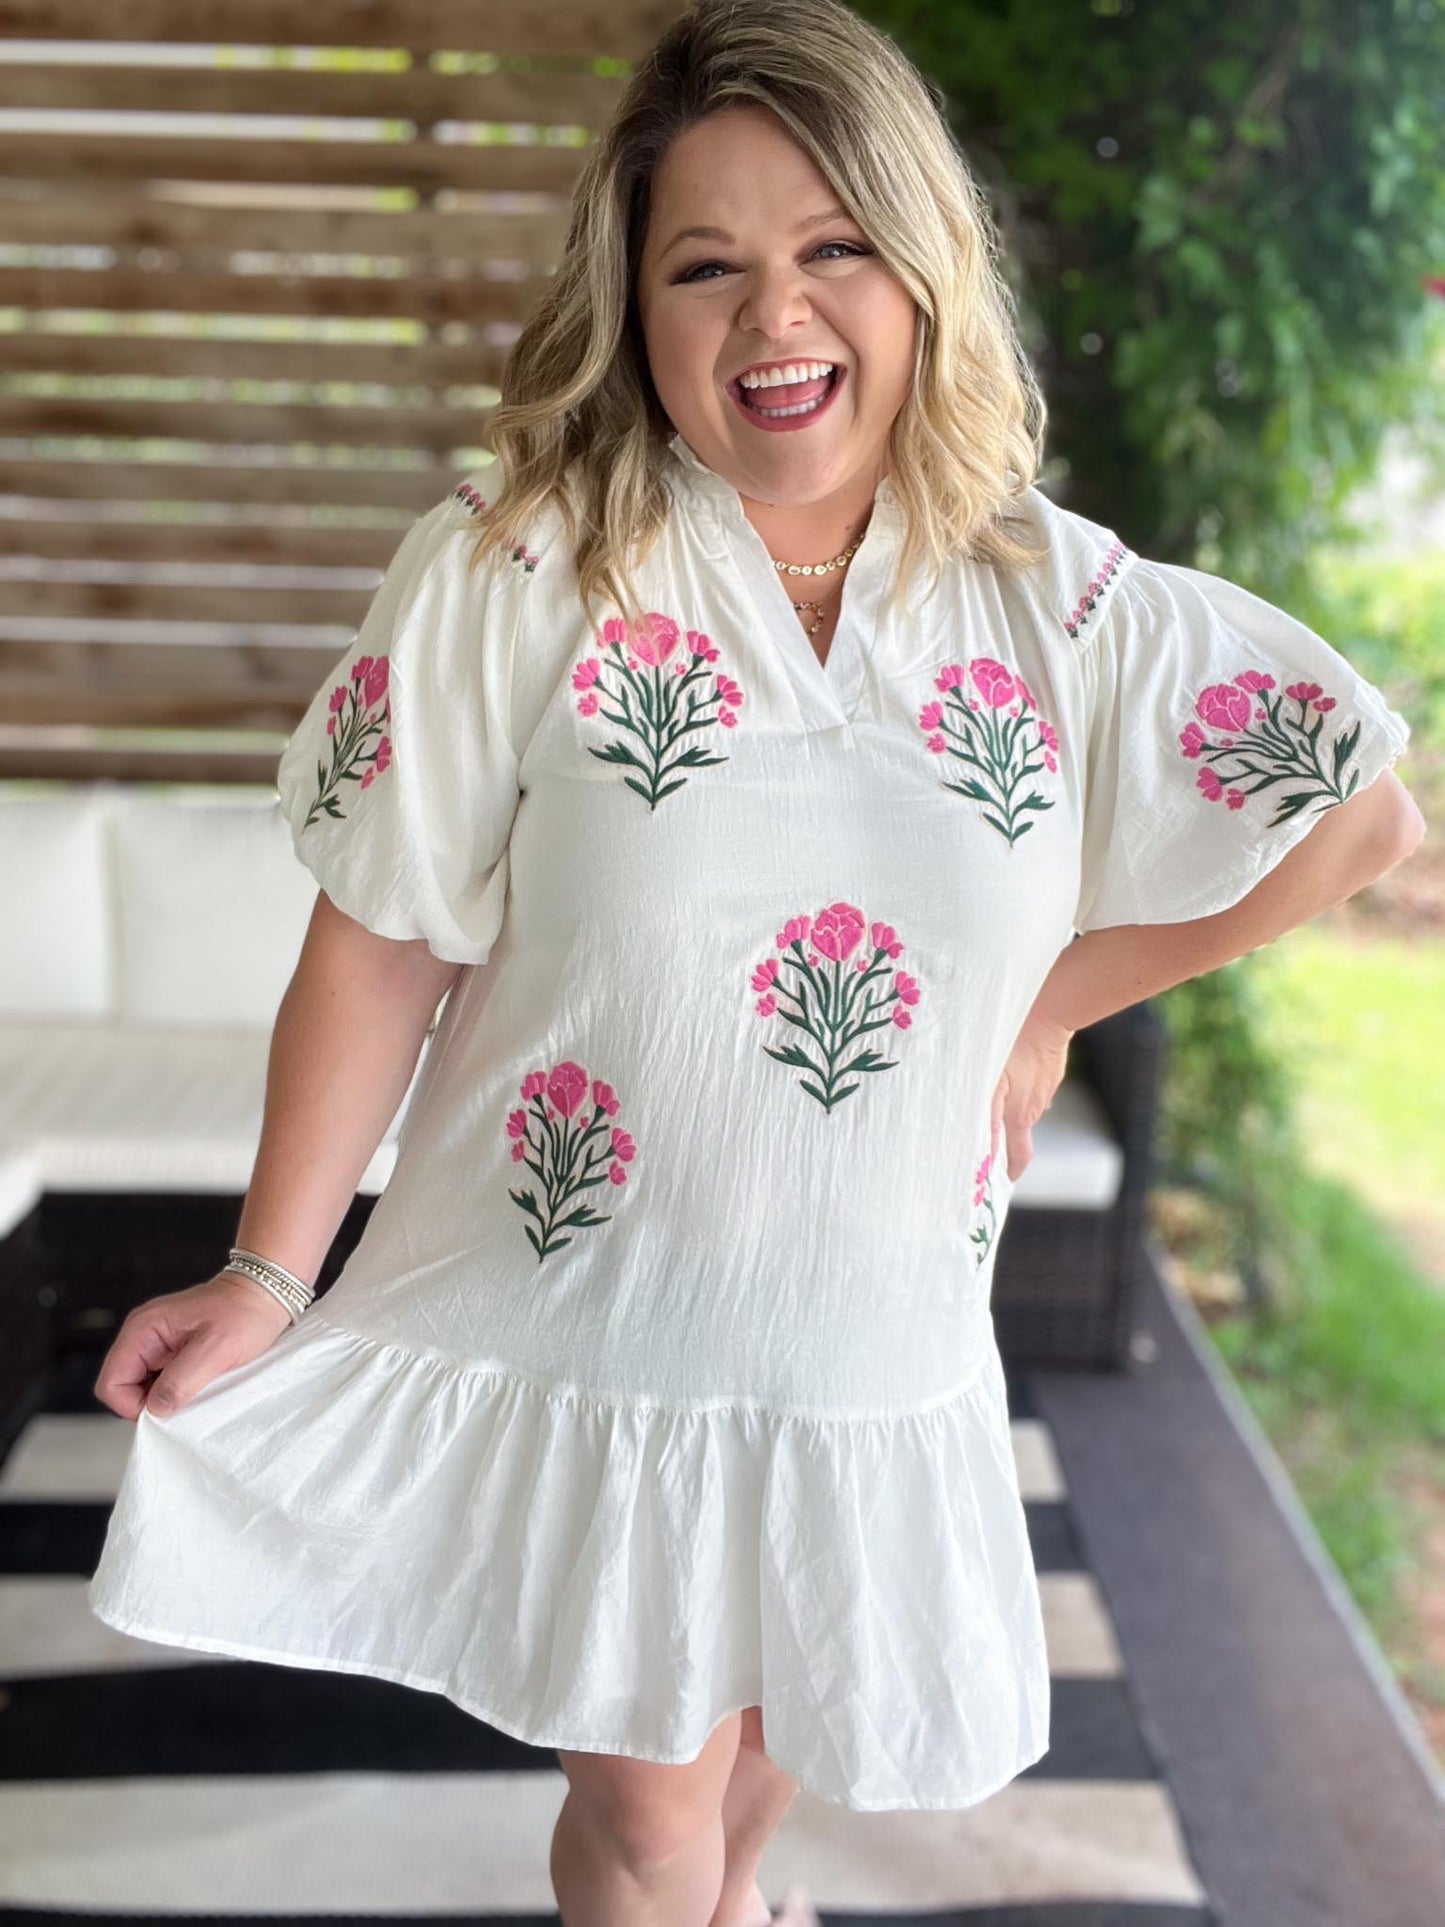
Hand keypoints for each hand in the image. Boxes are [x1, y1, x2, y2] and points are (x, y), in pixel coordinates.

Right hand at [93, 1271, 295, 1422]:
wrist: (268, 1294)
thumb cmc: (245, 1313)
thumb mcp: (216, 1349)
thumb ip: (181, 1380)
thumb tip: (155, 1409)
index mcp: (143, 1329)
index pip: (111, 1383)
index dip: (132, 1406)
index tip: (167, 1410)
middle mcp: (143, 1336)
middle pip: (123, 1387)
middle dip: (150, 1403)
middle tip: (186, 1402)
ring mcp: (157, 1344)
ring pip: (143, 1387)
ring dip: (165, 1398)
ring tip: (198, 1390)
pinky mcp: (173, 1352)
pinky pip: (162, 1381)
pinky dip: (177, 1391)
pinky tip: (201, 1386)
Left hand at [990, 1008, 1074, 1182]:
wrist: (1049, 1014)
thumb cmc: (1013, 1048)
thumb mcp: (992, 1085)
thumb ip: (989, 1120)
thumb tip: (986, 1155)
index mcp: (1020, 1116)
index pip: (1019, 1155)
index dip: (1011, 1170)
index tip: (1003, 1180)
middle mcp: (1036, 1106)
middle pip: (1018, 1128)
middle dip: (1004, 1134)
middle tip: (983, 1132)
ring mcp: (1045, 1087)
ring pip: (1025, 1102)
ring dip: (1011, 1102)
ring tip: (992, 1093)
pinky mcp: (1051, 1068)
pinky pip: (1032, 1082)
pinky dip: (1020, 1081)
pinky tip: (1011, 1067)